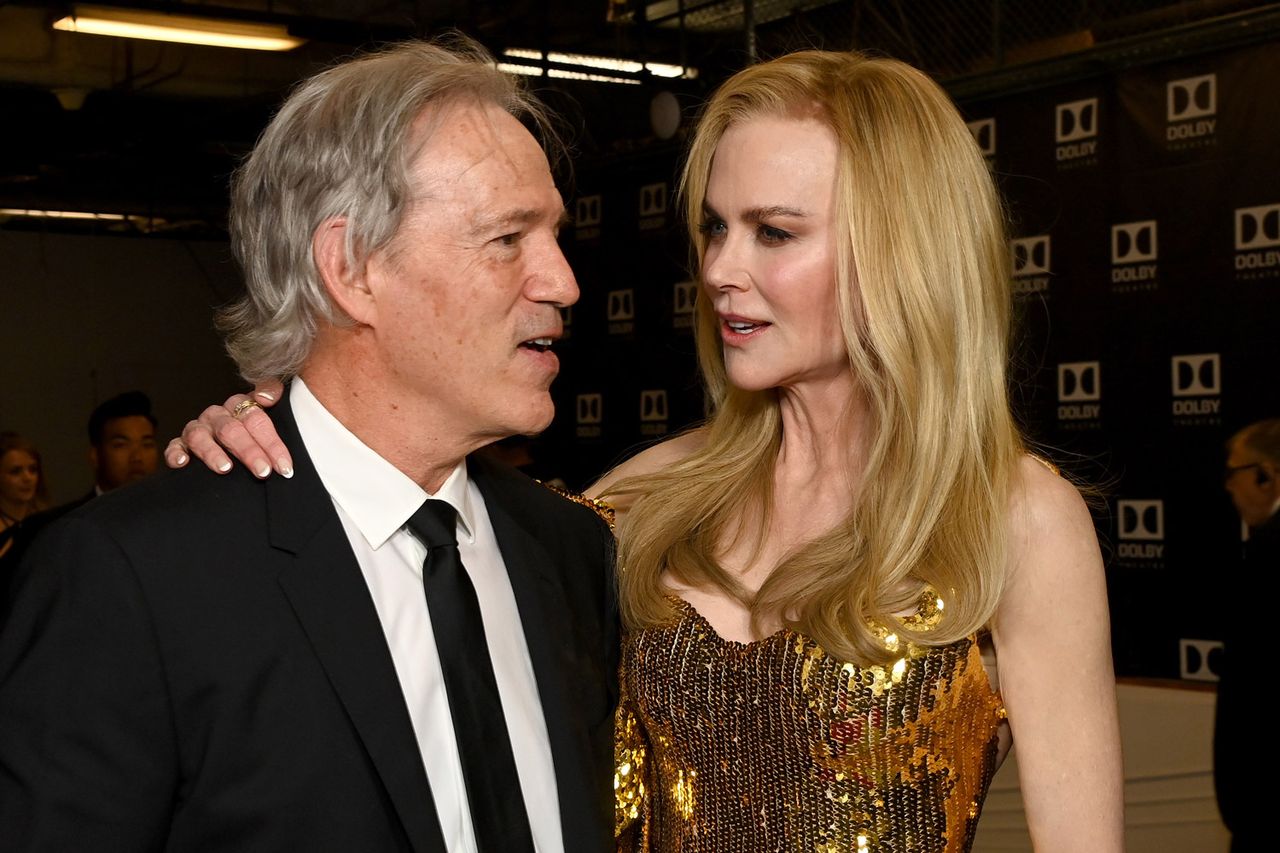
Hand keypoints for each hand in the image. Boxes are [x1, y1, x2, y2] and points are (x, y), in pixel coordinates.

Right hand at [164, 380, 291, 478]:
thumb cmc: (255, 432)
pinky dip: (175, 453)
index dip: (272, 444)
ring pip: (200, 436)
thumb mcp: (270, 412)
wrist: (233, 443)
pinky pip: (173, 446)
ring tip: (226, 468)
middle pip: (230, 429)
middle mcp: (216, 416)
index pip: (256, 420)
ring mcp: (197, 430)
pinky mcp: (180, 444)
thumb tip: (267, 396)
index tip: (284, 467)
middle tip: (263, 472)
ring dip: (212, 452)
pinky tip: (183, 463)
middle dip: (248, 451)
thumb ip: (271, 392)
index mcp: (238, 406)